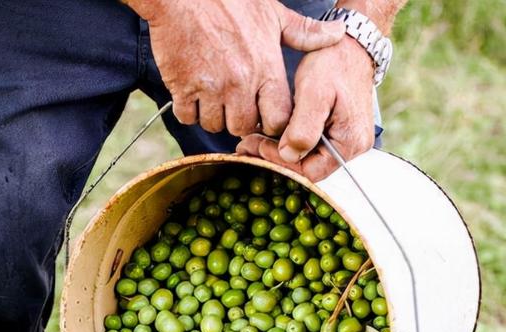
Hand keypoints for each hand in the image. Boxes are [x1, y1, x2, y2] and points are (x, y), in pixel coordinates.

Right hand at [126, 0, 343, 136]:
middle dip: (241, 119)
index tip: (263, 111)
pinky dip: (189, 109)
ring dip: (214, 116)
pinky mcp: (183, 88)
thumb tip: (338, 33)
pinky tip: (193, 91)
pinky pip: (188, 117)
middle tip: (235, 102)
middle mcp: (240, 82)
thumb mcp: (272, 13)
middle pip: (245, 127)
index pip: (278, 120)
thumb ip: (304, 33)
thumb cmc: (229, 1)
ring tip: (213, 94)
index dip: (271, 121)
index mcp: (265, 68)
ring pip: (216, 125)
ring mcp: (211, 88)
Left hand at [237, 37, 375, 180]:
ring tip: (254, 139)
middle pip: (307, 168)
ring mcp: (345, 142)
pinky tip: (269, 133)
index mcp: (350, 143)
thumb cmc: (334, 62)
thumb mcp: (314, 92)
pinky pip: (310, 146)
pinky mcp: (336, 133)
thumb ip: (303, 128)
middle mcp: (352, 148)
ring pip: (306, 158)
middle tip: (247, 145)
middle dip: (276, 158)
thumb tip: (289, 155)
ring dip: (279, 151)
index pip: (310, 171)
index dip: (281, 163)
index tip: (257, 146)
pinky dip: (289, 141)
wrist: (350, 44)